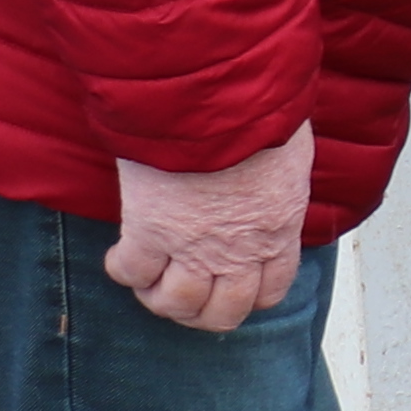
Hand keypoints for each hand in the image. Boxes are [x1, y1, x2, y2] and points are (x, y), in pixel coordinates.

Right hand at [108, 124, 313, 330]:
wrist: (217, 98)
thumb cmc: (259, 111)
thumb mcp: (288, 154)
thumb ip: (276, 183)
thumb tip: (268, 180)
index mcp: (279, 229)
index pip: (271, 291)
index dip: (247, 296)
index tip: (230, 284)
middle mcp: (240, 249)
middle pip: (224, 313)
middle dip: (202, 311)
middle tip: (184, 294)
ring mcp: (195, 246)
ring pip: (177, 304)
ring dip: (161, 299)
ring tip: (150, 281)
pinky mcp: (151, 230)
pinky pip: (132, 272)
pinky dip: (123, 270)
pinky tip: (122, 256)